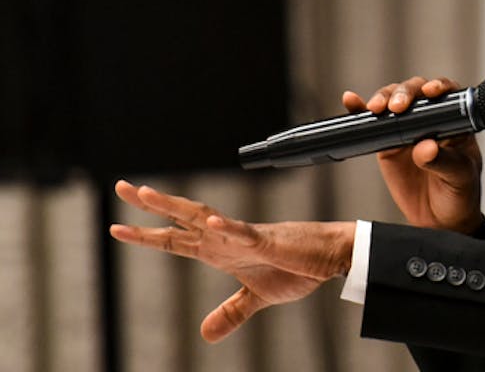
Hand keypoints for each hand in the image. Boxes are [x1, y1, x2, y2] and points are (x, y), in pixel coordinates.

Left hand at [108, 180, 352, 341]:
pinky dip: (228, 228)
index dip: (146, 235)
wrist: (331, 256)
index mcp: (221, 250)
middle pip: (181, 218)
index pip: (176, 240)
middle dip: (151, 204)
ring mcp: (244, 236)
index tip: (117, 227)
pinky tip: (212, 223)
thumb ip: (231, 312)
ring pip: (204, 217)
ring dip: (175, 207)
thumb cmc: (299, 268)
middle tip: (122, 187)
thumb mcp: (257, 298)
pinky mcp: (268, 240)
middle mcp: (225, 238)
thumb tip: (205, 333)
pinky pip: (244, 232)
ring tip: (149, 196)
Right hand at [341, 76, 484, 233]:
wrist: (440, 220)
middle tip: (397, 106)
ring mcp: (408, 130)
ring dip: (383, 98)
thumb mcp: (458, 178)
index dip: (438, 86)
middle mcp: (431, 121)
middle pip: (416, 92)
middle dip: (405, 93)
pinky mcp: (388, 145)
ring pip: (393, 102)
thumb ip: (443, 162)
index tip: (429, 91)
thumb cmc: (459, 194)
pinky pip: (373, 124)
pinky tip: (351, 102)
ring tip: (376, 109)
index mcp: (455, 123)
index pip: (449, 94)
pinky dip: (360, 111)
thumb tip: (425, 148)